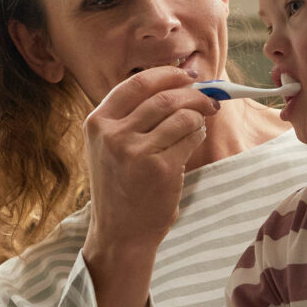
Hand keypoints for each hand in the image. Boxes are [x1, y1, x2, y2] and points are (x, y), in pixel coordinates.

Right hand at [83, 67, 219, 255]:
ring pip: (181, 115)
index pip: (136, 83)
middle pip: (163, 96)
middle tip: (209, 99)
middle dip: (193, 93)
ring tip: (201, 123)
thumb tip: (179, 83)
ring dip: (199, 115)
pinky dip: (198, 134)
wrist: (121, 232)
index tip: (188, 76)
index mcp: (97, 122)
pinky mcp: (160, 168)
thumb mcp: (109, 146)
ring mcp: (135, 151)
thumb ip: (131, 115)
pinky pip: (190, 137)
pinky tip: (194, 140)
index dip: (168, 74)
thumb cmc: (121, 186)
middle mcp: (113, 134)